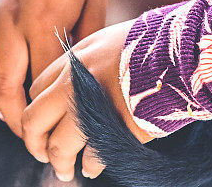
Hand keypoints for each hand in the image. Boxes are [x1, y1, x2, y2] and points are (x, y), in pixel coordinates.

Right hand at [0, 0, 107, 136]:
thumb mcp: (96, 3)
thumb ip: (85, 43)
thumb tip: (80, 82)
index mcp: (43, 18)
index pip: (39, 81)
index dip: (45, 111)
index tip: (54, 128)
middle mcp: (10, 16)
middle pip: (4, 83)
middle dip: (15, 118)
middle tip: (28, 134)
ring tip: (3, 110)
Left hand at [22, 21, 152, 180]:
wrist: (176, 54)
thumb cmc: (147, 44)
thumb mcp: (105, 41)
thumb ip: (84, 63)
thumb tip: (72, 82)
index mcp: (71, 62)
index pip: (36, 90)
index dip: (37, 110)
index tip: (43, 122)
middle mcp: (72, 85)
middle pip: (35, 120)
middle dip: (35, 142)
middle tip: (43, 153)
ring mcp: (90, 109)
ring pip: (58, 146)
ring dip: (60, 162)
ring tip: (65, 170)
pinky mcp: (112, 131)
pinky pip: (90, 157)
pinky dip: (89, 166)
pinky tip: (92, 167)